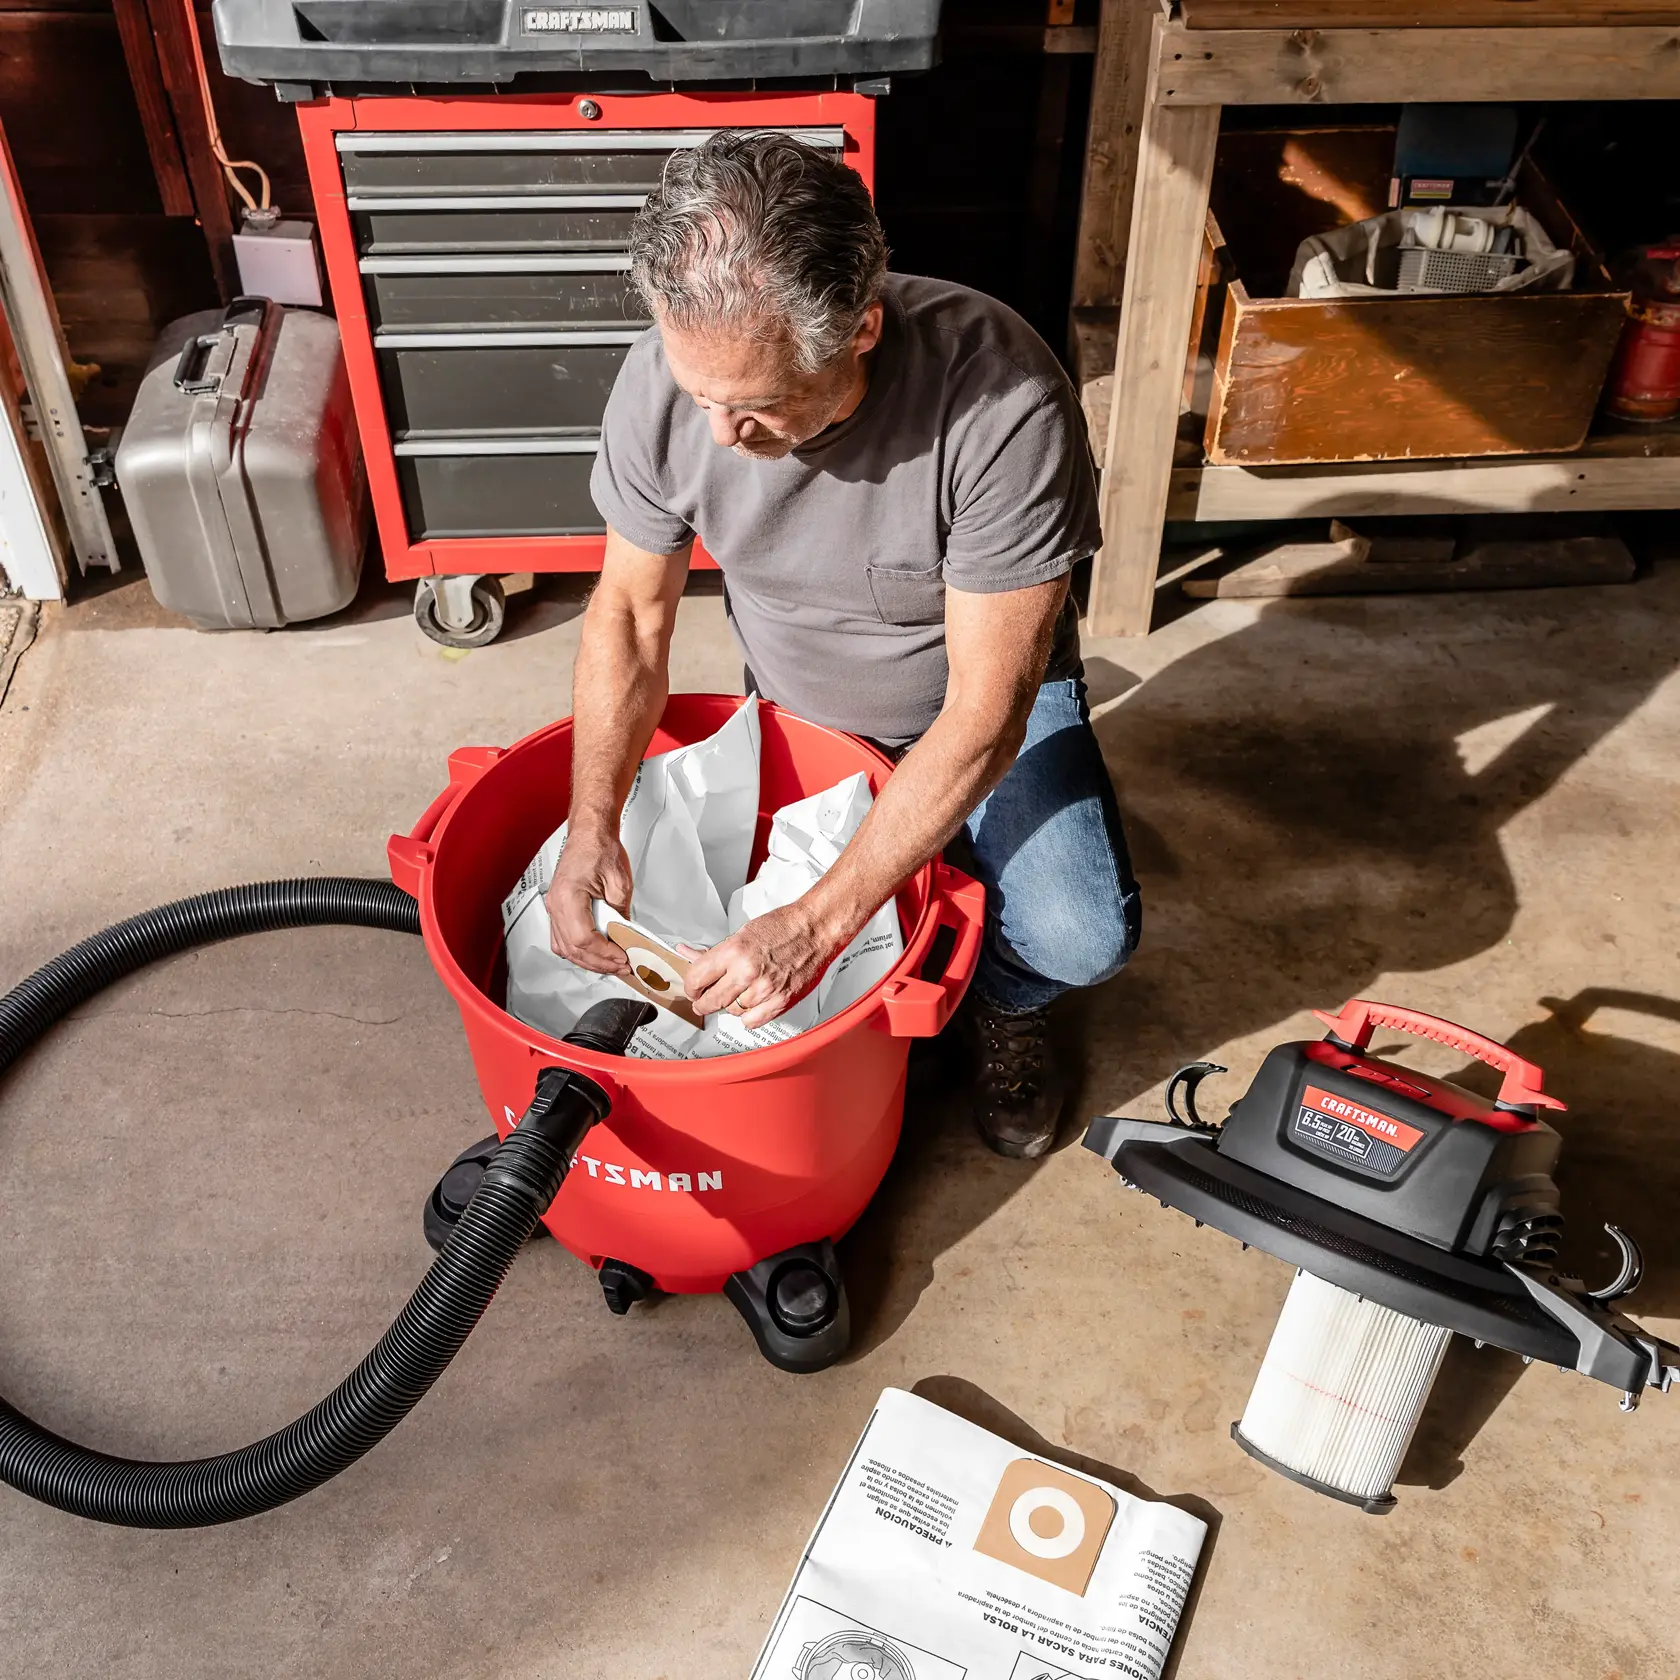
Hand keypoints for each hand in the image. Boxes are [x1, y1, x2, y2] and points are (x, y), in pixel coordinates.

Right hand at [544, 824, 631, 974]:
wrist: (589, 833)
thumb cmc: (600, 848)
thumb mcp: (620, 882)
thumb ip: (621, 913)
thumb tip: (625, 938)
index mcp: (569, 896)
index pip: (583, 938)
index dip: (604, 954)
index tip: (622, 958)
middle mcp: (556, 904)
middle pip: (573, 948)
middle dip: (599, 962)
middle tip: (621, 966)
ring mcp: (554, 907)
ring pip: (565, 948)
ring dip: (588, 961)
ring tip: (611, 964)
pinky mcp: (558, 909)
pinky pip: (562, 939)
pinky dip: (578, 951)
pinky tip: (595, 954)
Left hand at [681, 901, 846, 1029]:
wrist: (815, 930)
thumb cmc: (783, 927)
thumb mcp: (741, 934)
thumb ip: (715, 953)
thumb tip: (690, 955)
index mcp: (734, 952)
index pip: (696, 979)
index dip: (690, 987)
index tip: (692, 989)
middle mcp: (748, 972)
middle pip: (711, 1001)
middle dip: (703, 1002)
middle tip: (702, 1001)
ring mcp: (765, 990)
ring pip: (732, 1012)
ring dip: (731, 1004)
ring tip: (740, 990)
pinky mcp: (781, 1002)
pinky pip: (752, 1021)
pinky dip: (749, 1015)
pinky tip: (751, 1003)